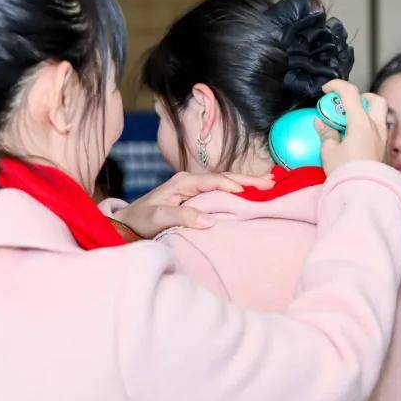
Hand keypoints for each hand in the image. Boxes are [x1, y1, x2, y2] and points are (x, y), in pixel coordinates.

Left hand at [113, 171, 273, 237]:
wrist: (127, 223)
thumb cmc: (140, 221)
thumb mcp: (158, 219)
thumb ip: (182, 217)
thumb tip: (210, 220)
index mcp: (183, 182)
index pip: (215, 181)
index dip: (234, 186)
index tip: (252, 193)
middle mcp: (190, 181)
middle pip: (224, 177)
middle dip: (248, 180)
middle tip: (273, 182)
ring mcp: (193, 188)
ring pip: (225, 183)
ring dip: (246, 184)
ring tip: (269, 184)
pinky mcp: (195, 196)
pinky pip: (220, 191)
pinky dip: (237, 191)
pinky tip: (250, 193)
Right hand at [315, 79, 387, 174]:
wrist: (363, 194)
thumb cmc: (345, 172)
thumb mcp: (329, 151)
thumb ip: (326, 133)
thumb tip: (321, 122)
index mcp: (362, 123)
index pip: (350, 93)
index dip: (337, 85)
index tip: (326, 89)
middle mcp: (376, 127)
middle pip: (374, 100)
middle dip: (359, 97)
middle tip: (344, 106)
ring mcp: (382, 138)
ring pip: (379, 115)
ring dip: (365, 112)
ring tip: (348, 123)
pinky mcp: (383, 150)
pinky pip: (378, 130)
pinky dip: (367, 127)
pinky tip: (355, 138)